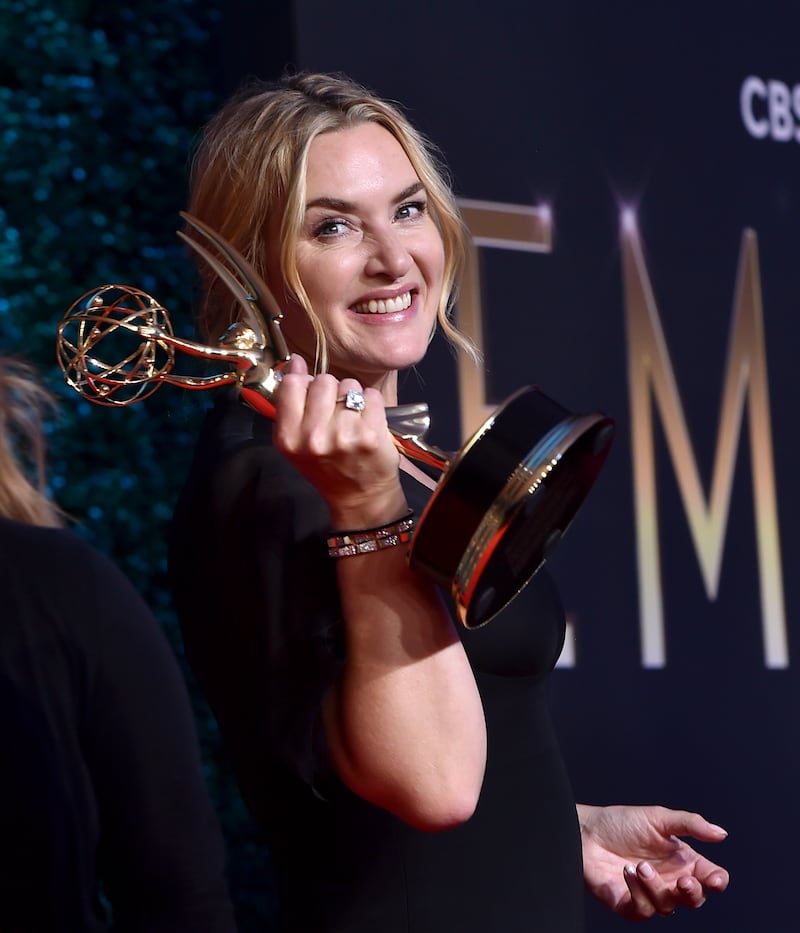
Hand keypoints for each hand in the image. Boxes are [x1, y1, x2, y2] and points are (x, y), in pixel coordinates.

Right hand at [273, 355, 403, 524]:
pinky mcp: (371, 434)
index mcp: (288, 437)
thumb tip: (296, 361)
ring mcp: (344, 435)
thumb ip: (290, 402)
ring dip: (352, 397)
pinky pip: (371, 395)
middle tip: (335, 413)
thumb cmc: (325, 466)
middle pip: (323, 381)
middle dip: (331, 391)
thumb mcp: (295, 442)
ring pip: (349, 385)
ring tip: (351, 419)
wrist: (359, 496)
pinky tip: (367, 422)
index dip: (304, 381)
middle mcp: (313, 437)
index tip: (311, 390)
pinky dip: (371, 404)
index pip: (292, 384)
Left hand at [578, 803, 728, 919]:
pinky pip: (643, 910)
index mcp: (682, 861)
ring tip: (639, 865)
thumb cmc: (621, 822)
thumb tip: (721, 833)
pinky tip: (627, 872)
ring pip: (668, 907)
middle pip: (694, 899)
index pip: (710, 877)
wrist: (586, 829)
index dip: (716, 881)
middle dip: (693, 894)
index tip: (712, 879)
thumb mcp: (658, 817)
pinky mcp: (629, 905)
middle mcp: (669, 880)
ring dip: (657, 888)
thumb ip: (690, 824)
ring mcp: (650, 895)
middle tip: (683, 881)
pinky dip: (638, 892)